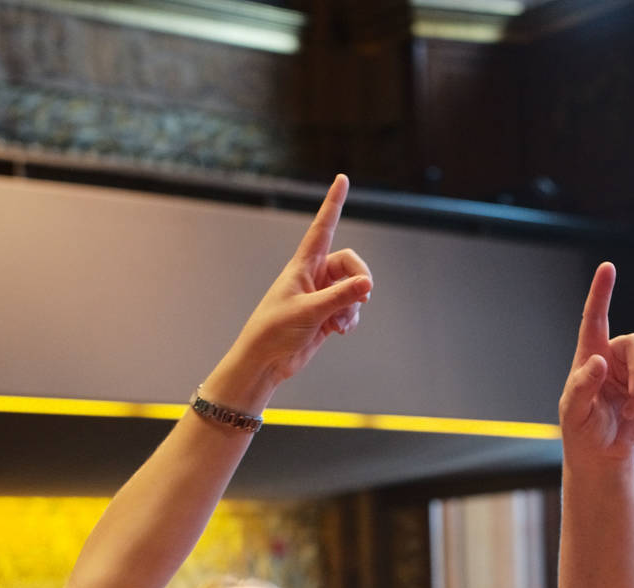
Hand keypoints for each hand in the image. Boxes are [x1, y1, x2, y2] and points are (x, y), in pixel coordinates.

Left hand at [204, 174, 374, 411]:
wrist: (266, 361)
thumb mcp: (310, 311)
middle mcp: (313, 276)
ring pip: (353, 289)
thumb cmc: (275, 330)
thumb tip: (368, 284)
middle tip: (364, 294)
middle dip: (360, 278)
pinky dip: (350, 319)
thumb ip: (340, 297)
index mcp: (302, 265)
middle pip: (350, 262)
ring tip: (339, 323)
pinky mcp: (326, 315)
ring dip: (353, 306)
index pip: (322, 227)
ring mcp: (321, 295)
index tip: (342, 178)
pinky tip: (340, 331)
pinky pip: (350, 309)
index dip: (333, 203)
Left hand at [558, 263, 633, 465]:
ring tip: (627, 413)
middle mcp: (613, 356)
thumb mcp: (574, 412)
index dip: (601, 292)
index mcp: (590, 354)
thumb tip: (598, 362)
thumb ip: (583, 387)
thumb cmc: (581, 430)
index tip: (608, 267)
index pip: (594, 318)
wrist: (602, 452)